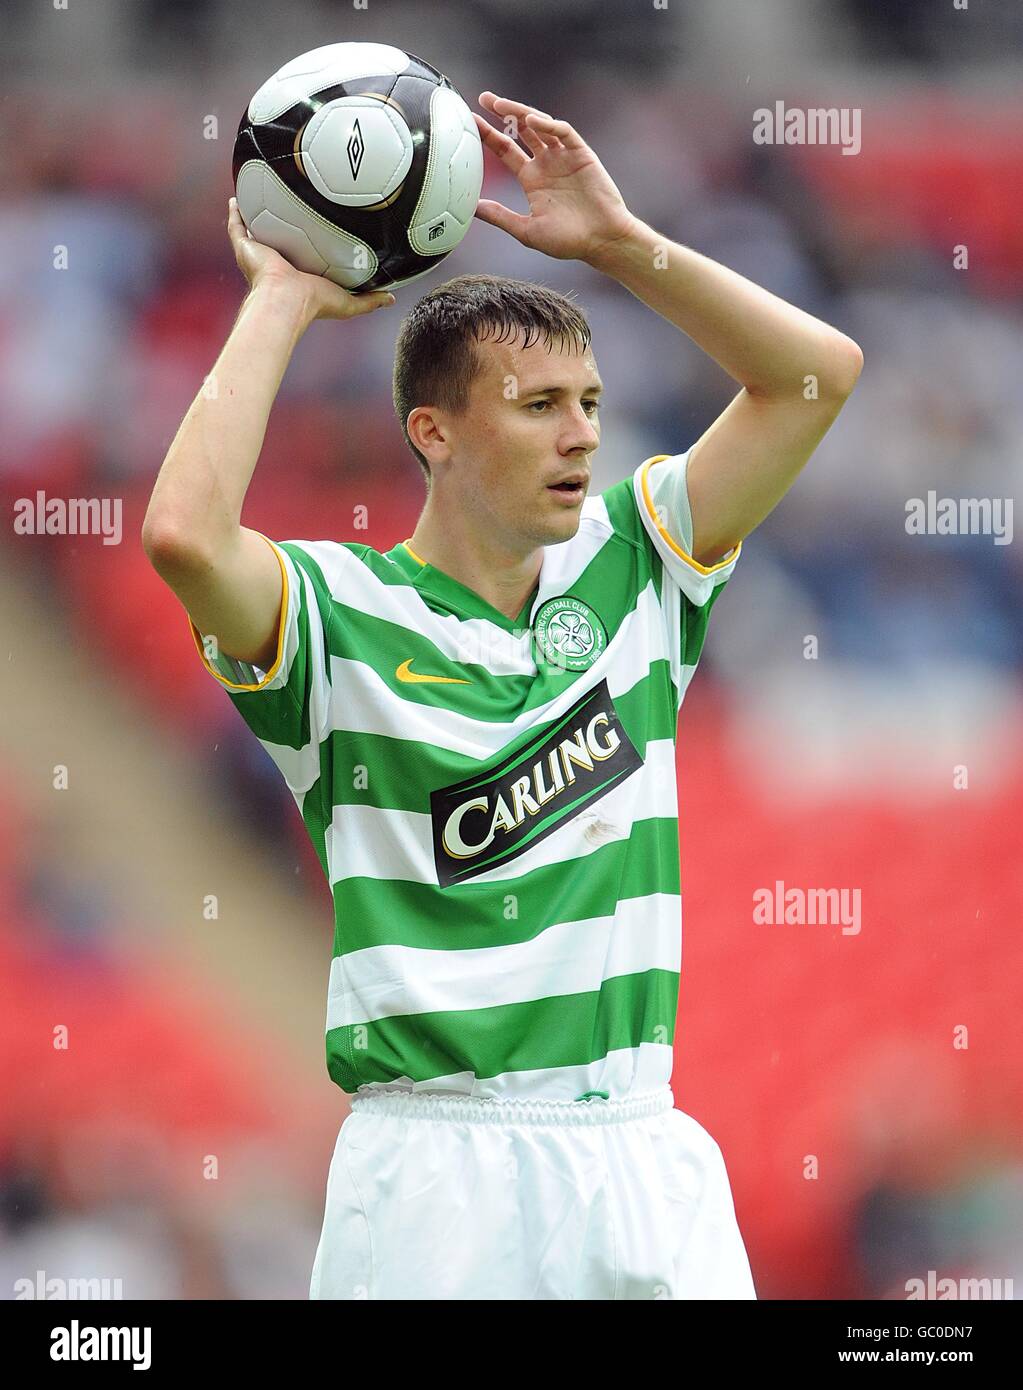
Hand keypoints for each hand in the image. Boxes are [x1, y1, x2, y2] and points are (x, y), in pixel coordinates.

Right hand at [226, 197, 395, 319]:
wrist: (286, 300)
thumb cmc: (315, 304)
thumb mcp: (349, 302)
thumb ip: (369, 299)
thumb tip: (391, 298)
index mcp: (299, 273)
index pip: (303, 255)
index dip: (307, 243)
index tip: (315, 227)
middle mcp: (278, 263)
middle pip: (278, 240)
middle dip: (281, 226)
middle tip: (288, 205)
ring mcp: (259, 255)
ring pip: (255, 231)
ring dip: (256, 216)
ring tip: (259, 195)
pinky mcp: (245, 248)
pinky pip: (237, 226)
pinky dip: (235, 212)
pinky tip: (237, 197)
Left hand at [473, 93, 636, 263]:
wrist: (602, 241)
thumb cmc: (568, 241)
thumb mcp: (527, 231)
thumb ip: (501, 217)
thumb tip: (473, 208)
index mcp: (532, 179)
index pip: (505, 150)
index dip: (488, 135)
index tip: (470, 123)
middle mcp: (546, 163)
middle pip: (520, 130)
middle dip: (503, 112)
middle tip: (483, 98)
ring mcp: (564, 156)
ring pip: (540, 125)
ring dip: (521, 112)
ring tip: (500, 104)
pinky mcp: (581, 154)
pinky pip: (563, 132)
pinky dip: (548, 124)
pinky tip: (532, 121)